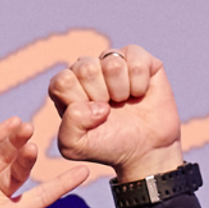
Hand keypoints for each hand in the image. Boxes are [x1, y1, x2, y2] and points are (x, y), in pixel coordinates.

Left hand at [48, 45, 184, 179]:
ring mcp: (113, 61)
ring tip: (124, 101)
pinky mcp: (139, 58)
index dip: (79, 101)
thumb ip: (69, 127)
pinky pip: (136, 59)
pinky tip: (139, 93)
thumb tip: (95, 105)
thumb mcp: (76, 147)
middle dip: (100, 96)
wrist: (146, 149)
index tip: (90, 117)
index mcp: (66, 87)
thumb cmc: (108, 145)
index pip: (63, 81)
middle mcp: (87, 70)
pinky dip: (140, 83)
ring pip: (112, 62)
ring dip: (121, 90)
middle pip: (86, 69)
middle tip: (109, 110)